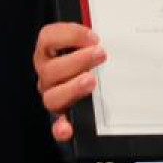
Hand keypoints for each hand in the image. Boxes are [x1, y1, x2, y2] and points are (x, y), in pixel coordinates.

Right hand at [36, 22, 105, 144]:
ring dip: (72, 87)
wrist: (100, 92)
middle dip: (77, 59)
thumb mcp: (94, 48)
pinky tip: (68, 128)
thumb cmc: (95, 64)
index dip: (69, 34)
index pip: (48, 38)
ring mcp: (54, 97)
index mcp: (51, 53)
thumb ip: (97, 41)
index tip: (93, 37)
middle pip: (50, 69)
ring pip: (52, 96)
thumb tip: (114, 34)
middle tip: (100, 55)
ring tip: (92, 81)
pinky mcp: (63, 119)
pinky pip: (57, 126)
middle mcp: (49, 76)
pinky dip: (61, 127)